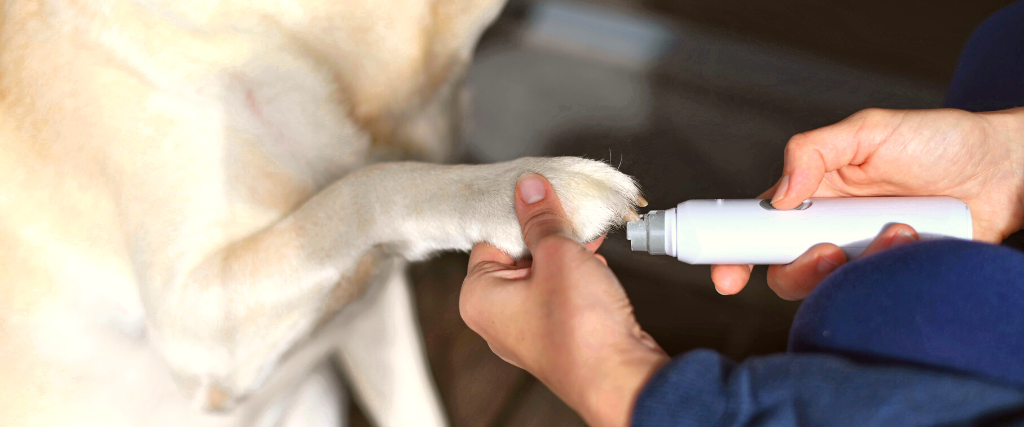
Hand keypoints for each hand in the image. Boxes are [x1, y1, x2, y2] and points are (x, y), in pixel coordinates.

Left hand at [460, 174, 667, 426]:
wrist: (619, 377)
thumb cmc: (581, 326)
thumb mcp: (558, 253)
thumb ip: (540, 217)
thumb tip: (528, 187)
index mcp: (478, 298)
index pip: (490, 238)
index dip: (520, 215)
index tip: (542, 195)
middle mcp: (496, 318)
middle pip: (516, 255)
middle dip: (548, 235)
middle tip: (571, 217)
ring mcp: (526, 330)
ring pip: (541, 274)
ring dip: (567, 254)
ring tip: (588, 241)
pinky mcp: (556, 335)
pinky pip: (559, 294)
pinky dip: (577, 277)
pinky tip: (596, 266)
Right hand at [713, 107, 1023, 298]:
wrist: (1005, 168)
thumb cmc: (938, 141)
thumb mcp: (869, 130)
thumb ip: (814, 151)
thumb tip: (779, 194)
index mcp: (811, 196)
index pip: (757, 228)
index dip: (733, 255)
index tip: (727, 276)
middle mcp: (829, 231)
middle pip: (785, 270)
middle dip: (799, 269)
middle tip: (827, 252)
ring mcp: (861, 257)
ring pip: (830, 286)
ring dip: (856, 265)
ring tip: (896, 231)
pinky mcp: (894, 276)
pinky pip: (875, 290)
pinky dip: (892, 265)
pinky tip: (917, 238)